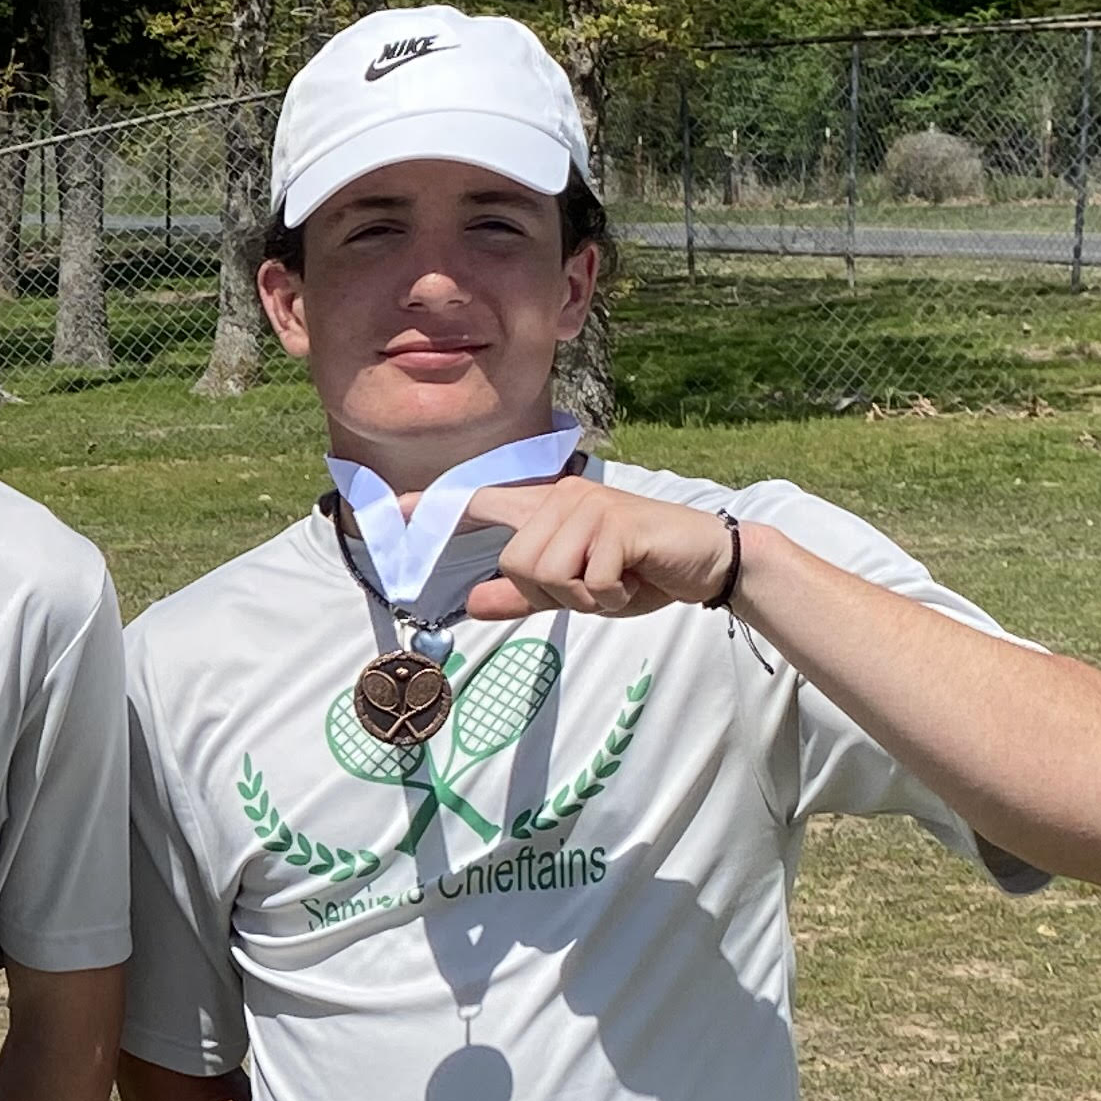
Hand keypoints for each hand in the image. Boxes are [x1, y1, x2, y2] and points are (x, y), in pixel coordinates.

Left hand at [458, 479, 733, 622]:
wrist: (706, 562)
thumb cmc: (639, 572)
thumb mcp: (575, 590)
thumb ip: (523, 595)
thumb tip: (470, 604)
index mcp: (548, 509)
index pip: (483, 503)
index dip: (436, 508)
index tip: (394, 510)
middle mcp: (563, 497)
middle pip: (516, 562)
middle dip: (553, 592)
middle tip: (594, 587)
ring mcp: (589, 506)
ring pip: (546, 571)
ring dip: (583, 595)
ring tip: (615, 581)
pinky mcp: (616, 523)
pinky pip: (587, 579)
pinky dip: (610, 595)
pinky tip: (634, 580)